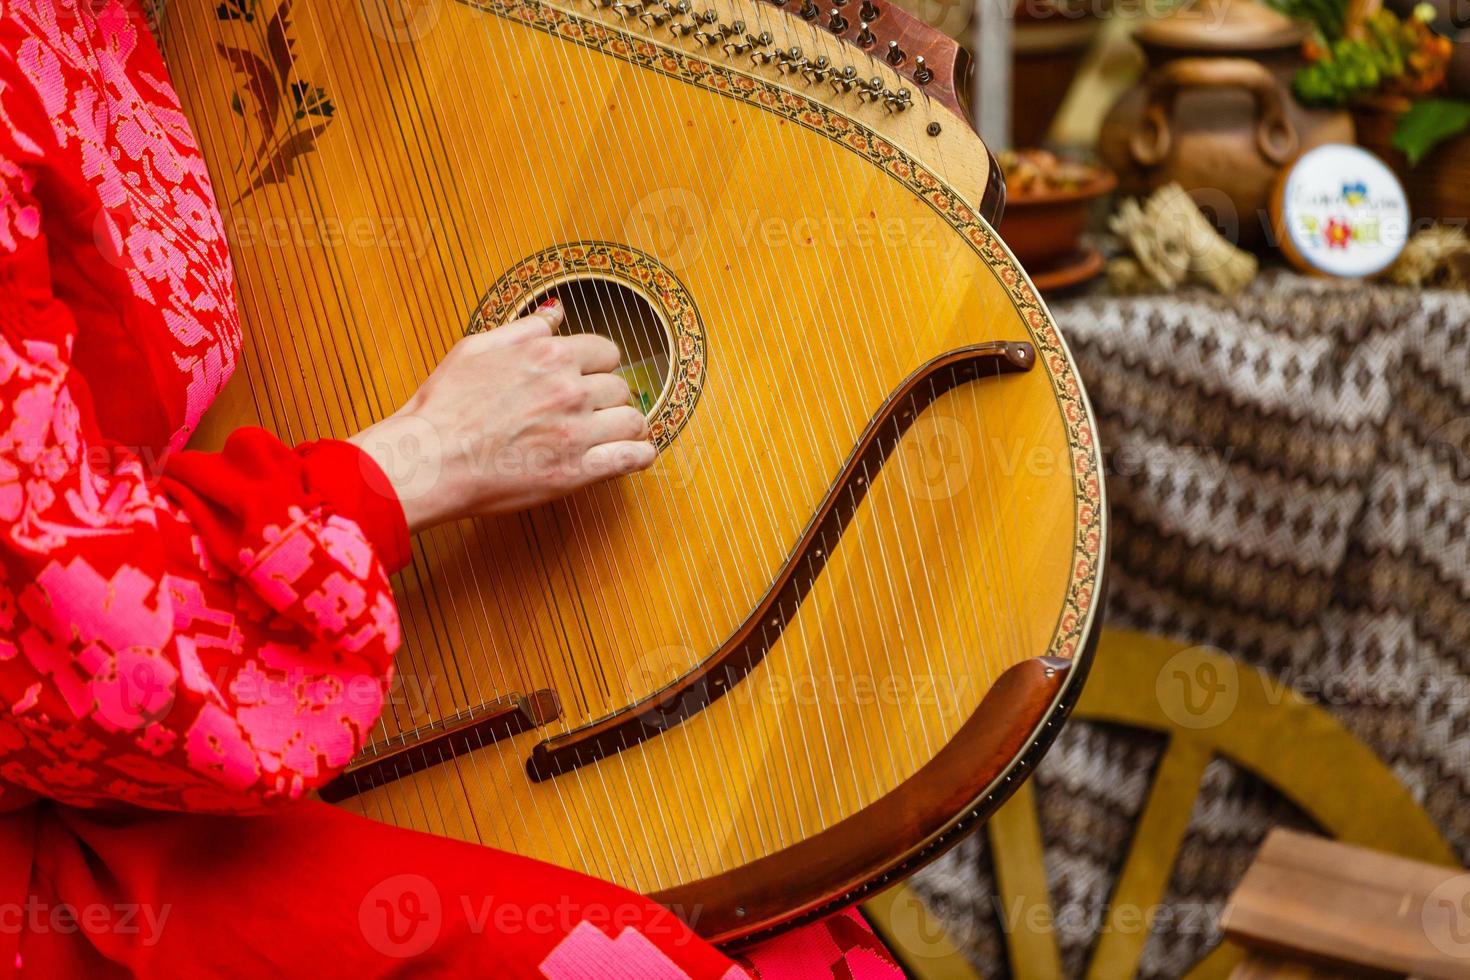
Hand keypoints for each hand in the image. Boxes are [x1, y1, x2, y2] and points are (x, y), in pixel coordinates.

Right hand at [349, 300, 654, 534]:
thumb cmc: (444, 405)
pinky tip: (637, 453)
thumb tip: (558, 312)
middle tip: (593, 409)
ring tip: (616, 431)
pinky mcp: (576, 472)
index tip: (591, 377)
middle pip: (620, 386)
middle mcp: (570, 390)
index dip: (599, 365)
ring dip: (627, 424)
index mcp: (549, 356)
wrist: (430, 458)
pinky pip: (630, 458)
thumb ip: (526, 328)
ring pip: (632, 420)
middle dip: (609, 396)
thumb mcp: (477, 347)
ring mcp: (576, 432)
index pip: (606, 352)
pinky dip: (640, 454)